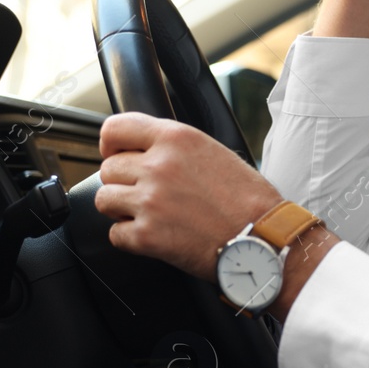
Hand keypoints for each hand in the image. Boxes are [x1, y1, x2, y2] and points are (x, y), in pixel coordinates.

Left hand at [94, 113, 283, 278]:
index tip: (115, 155)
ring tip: (147, 215)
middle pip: (108, 169)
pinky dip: (129, 238)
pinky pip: (115, 234)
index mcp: (175, 139)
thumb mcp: (213, 151)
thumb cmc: (248, 198)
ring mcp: (150, 201)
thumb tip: (143, 150)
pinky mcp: (147, 236)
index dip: (110, 145)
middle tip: (145, 194)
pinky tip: (153, 236)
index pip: (114, 129)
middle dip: (122, 182)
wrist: (263, 237)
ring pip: (104, 200)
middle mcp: (158, 166)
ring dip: (121, 209)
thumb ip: (175, 146)